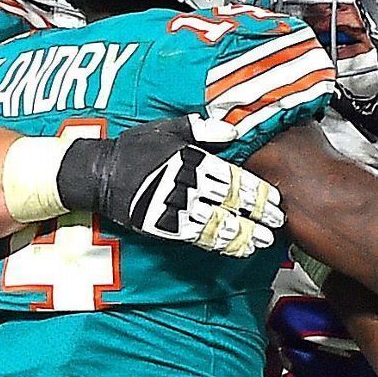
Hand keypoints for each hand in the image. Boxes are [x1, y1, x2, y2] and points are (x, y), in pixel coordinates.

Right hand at [56, 115, 282, 257]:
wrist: (100, 174)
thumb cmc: (135, 148)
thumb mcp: (167, 129)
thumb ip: (201, 129)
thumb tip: (232, 130)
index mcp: (189, 159)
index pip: (230, 177)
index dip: (255, 191)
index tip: (275, 199)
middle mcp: (183, 184)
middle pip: (227, 202)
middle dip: (255, 214)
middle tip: (277, 222)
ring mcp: (171, 207)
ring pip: (214, 223)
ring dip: (240, 233)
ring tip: (261, 240)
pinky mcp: (160, 226)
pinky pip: (194, 237)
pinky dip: (216, 243)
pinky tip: (234, 248)